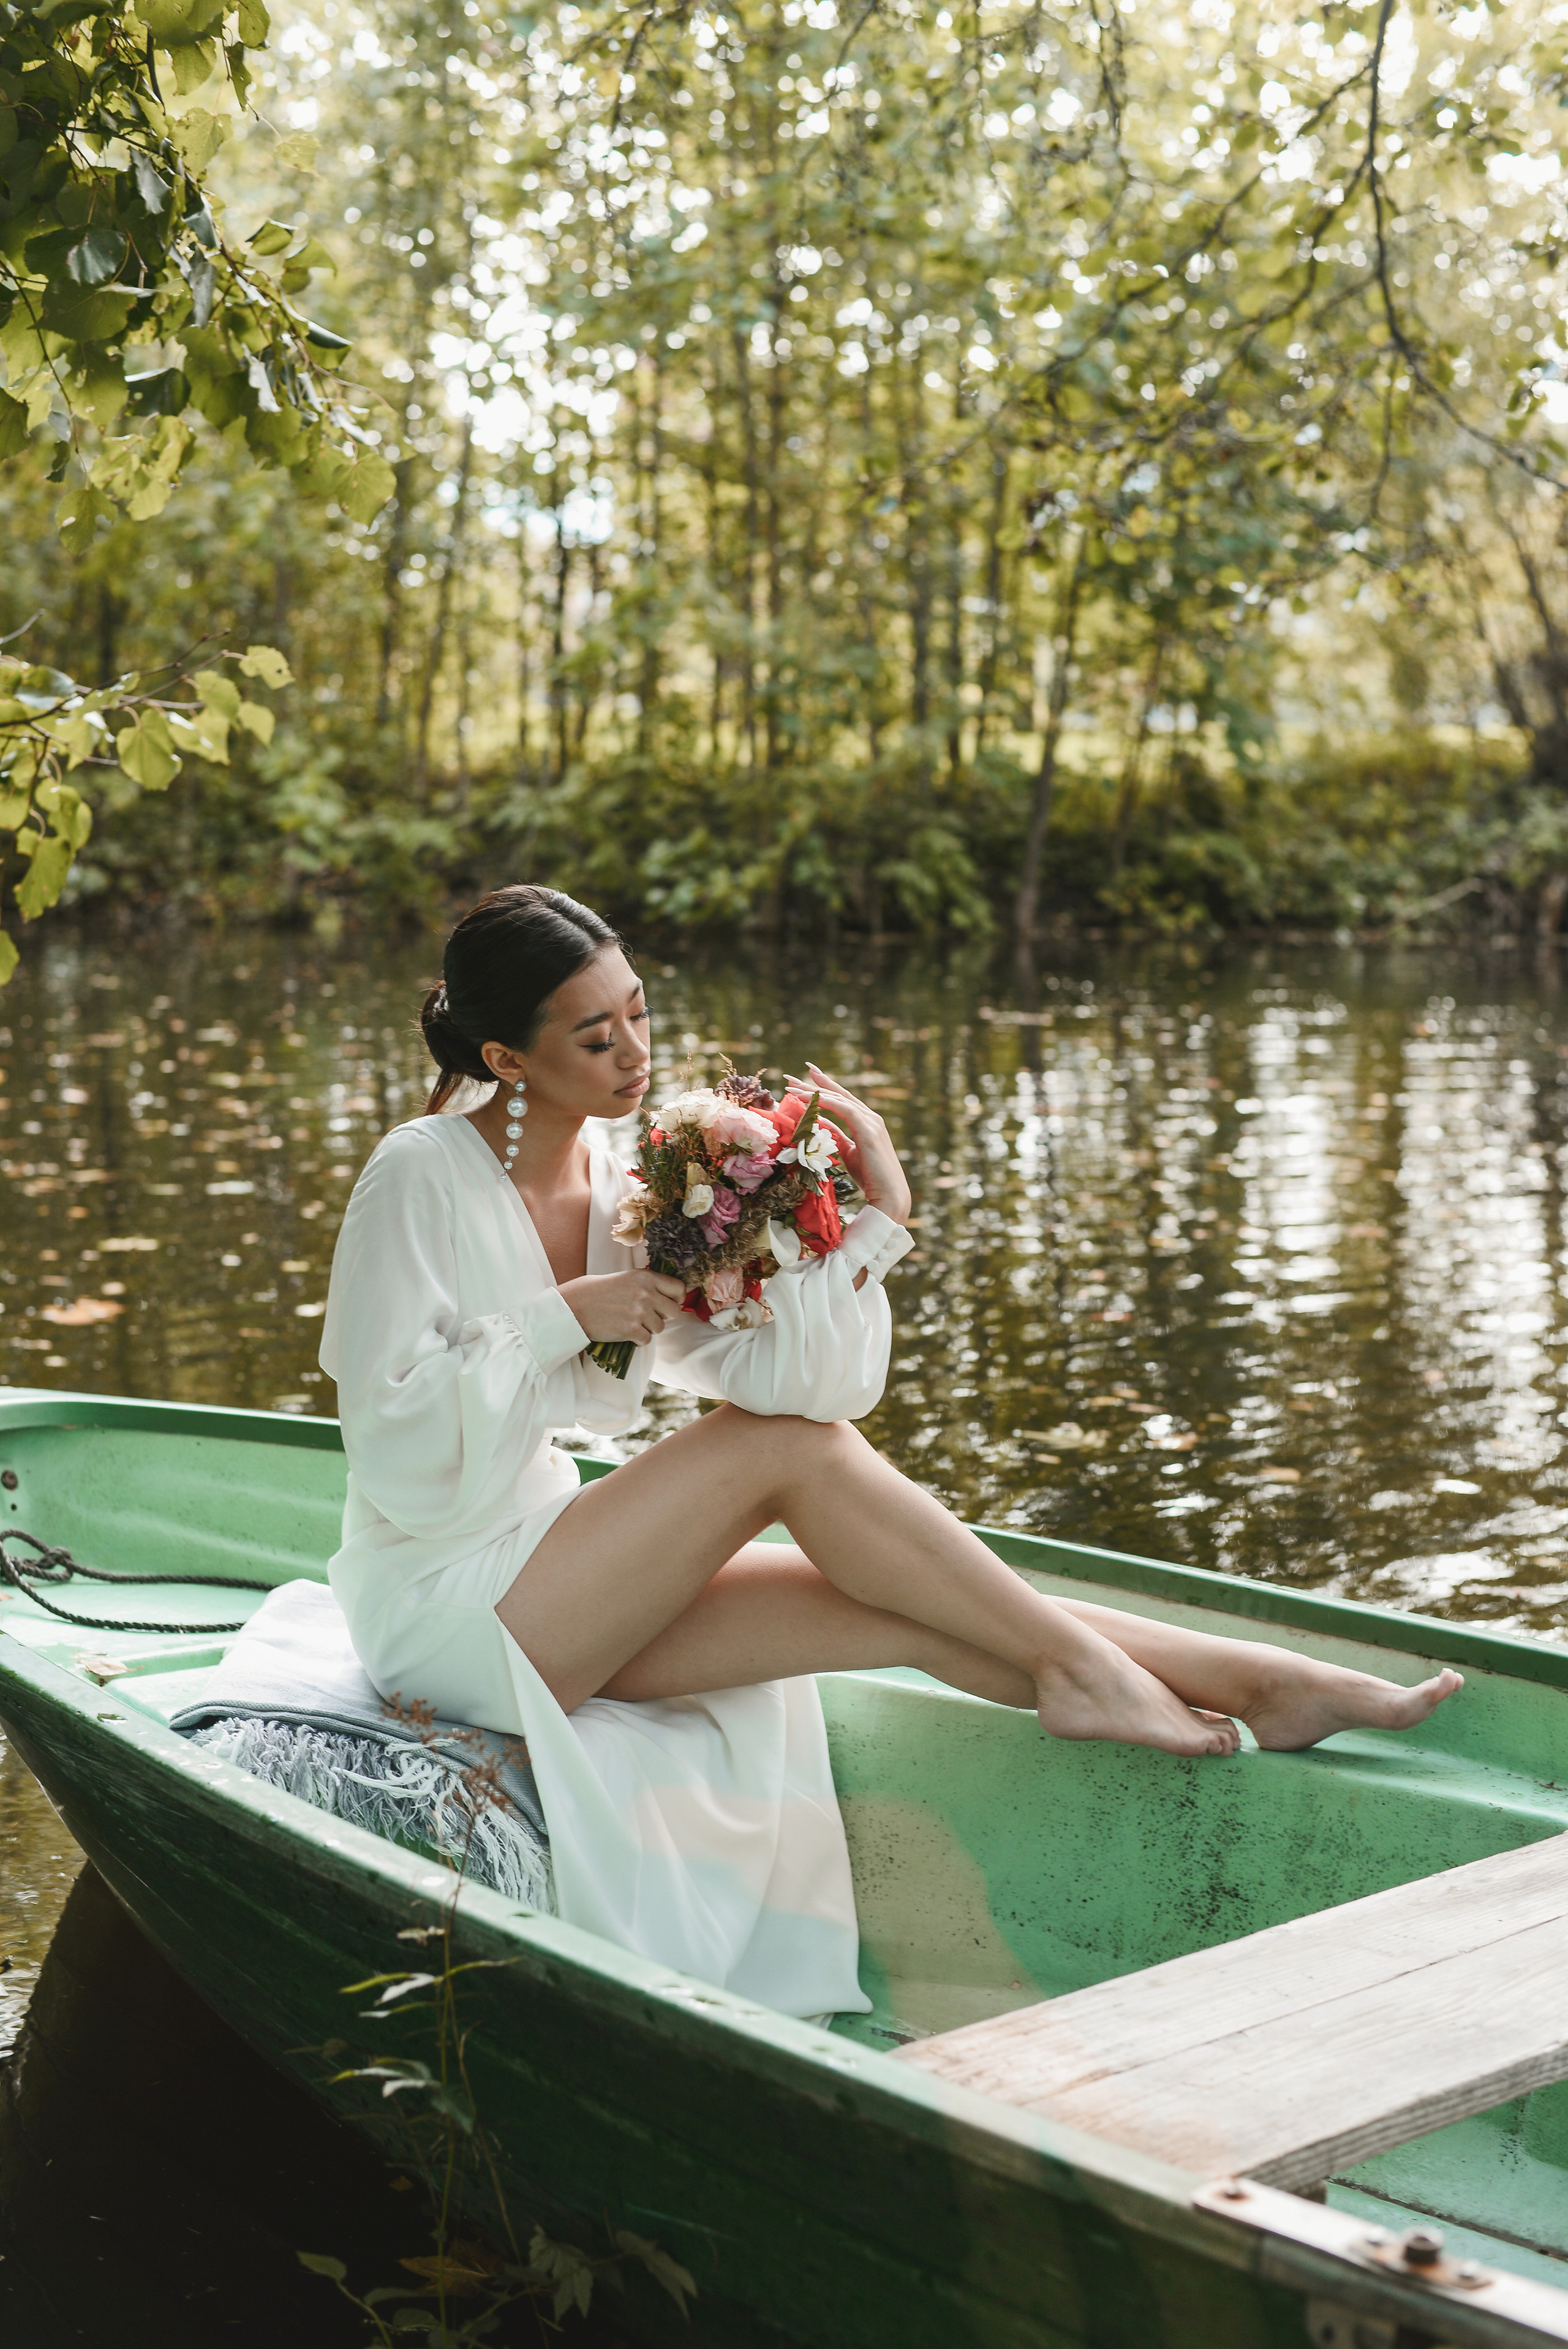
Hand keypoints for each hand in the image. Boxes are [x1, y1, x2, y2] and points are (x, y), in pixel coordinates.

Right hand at [558, 1270, 686, 1347]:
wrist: (575, 1306)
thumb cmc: (597, 1291)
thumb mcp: (625, 1278)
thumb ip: (647, 1285)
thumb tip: (667, 1297)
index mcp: (645, 1277)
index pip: (678, 1288)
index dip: (676, 1298)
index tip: (670, 1303)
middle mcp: (645, 1293)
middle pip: (673, 1311)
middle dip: (663, 1316)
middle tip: (648, 1316)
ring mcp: (639, 1312)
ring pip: (660, 1328)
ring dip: (648, 1328)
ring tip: (631, 1322)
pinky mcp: (631, 1330)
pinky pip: (647, 1340)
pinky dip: (638, 1339)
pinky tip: (625, 1332)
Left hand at [787, 1063, 911, 1225]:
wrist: (889, 1195)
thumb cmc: (870, 1177)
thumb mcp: (847, 1152)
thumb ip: (836, 1136)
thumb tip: (819, 1124)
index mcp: (867, 1122)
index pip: (842, 1099)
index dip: (824, 1086)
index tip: (805, 1077)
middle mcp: (870, 1117)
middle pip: (838, 1094)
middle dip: (814, 1083)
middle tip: (790, 1077)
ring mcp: (871, 1122)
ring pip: (839, 1099)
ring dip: (814, 1092)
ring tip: (792, 1088)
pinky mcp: (869, 1130)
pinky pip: (844, 1109)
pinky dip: (826, 1103)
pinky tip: (810, 1100)